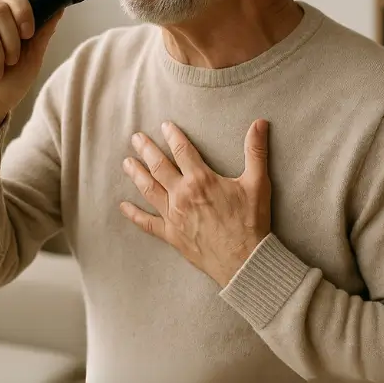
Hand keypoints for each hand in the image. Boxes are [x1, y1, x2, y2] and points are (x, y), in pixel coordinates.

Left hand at [120, 119, 271, 286]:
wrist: (244, 260)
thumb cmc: (251, 222)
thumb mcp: (258, 183)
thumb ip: (256, 151)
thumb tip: (260, 123)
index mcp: (201, 180)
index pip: (182, 151)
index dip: (172, 136)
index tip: (164, 125)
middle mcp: (182, 195)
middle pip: (159, 167)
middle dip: (146, 150)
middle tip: (135, 138)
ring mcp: (174, 215)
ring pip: (149, 190)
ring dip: (136, 174)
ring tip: (126, 162)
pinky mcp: (171, 234)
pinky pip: (147, 223)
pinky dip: (134, 214)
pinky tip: (123, 207)